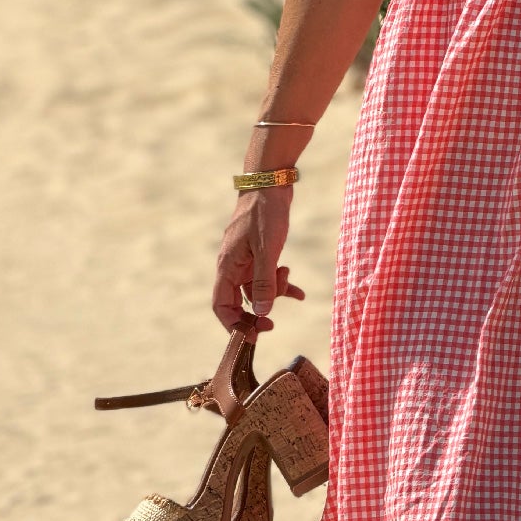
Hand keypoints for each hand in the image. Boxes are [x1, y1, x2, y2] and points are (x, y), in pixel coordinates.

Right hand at [213, 189, 305, 336]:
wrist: (271, 184)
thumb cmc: (265, 213)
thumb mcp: (268, 249)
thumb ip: (264, 282)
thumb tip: (262, 313)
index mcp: (227, 266)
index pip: (221, 305)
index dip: (233, 325)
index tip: (252, 336)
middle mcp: (233, 266)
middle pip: (238, 302)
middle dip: (255, 314)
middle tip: (273, 324)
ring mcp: (246, 261)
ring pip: (256, 290)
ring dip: (273, 292)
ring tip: (288, 278)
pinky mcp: (259, 254)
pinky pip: (267, 277)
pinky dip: (281, 284)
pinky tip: (299, 293)